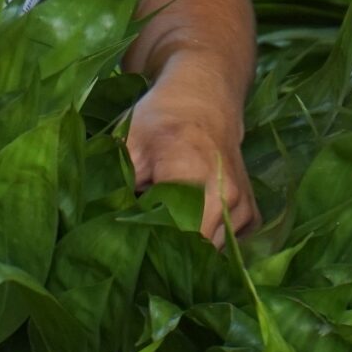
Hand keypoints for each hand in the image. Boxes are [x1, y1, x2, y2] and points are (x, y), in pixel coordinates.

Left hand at [126, 62, 257, 245]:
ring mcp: (242, 207)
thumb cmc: (162, 119)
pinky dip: (208, 240)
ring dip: (188, 248)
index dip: (150, 249)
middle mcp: (226, 197)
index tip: (132, 243)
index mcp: (193, 178)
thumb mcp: (129, 142)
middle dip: (167, 252)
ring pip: (210, 253)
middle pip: (192, 252)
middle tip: (145, 240)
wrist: (206, 98)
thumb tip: (100, 226)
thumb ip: (115, 184)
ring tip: (166, 225)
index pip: (171, 239)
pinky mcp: (251, 213)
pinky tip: (192, 221)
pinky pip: (227, 246)